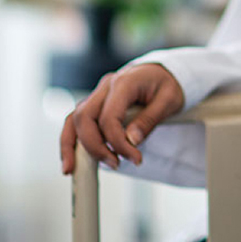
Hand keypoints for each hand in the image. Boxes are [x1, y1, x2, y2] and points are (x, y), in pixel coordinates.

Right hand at [59, 63, 183, 174]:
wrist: (162, 71)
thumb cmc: (168, 84)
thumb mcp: (170, 100)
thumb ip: (149, 119)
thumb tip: (132, 140)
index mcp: (125, 82)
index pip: (109, 116)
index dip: (117, 142)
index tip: (134, 158)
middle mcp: (106, 86)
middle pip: (84, 117)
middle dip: (94, 146)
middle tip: (115, 163)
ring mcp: (98, 94)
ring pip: (74, 119)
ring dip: (72, 146)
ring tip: (73, 170)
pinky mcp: (95, 103)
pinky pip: (76, 121)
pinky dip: (70, 140)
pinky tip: (71, 160)